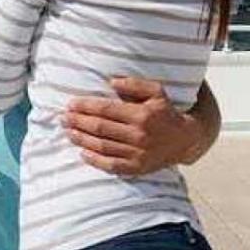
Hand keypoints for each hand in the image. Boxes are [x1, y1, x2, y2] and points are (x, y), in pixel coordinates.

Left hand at [65, 77, 204, 175]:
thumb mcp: (157, 92)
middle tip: (63, 118)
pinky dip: (95, 160)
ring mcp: (138, 153)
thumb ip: (134, 84)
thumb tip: (111, 82)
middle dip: (78, 122)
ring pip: (102, 146)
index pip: (105, 110)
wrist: (186, 140)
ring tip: (68, 132)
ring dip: (81, 139)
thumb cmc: (166, 112)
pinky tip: (82, 153)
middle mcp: (139, 135)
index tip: (70, 104)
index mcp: (142, 115)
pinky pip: (111, 165)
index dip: (85, 107)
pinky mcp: (137, 168)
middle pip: (100, 128)